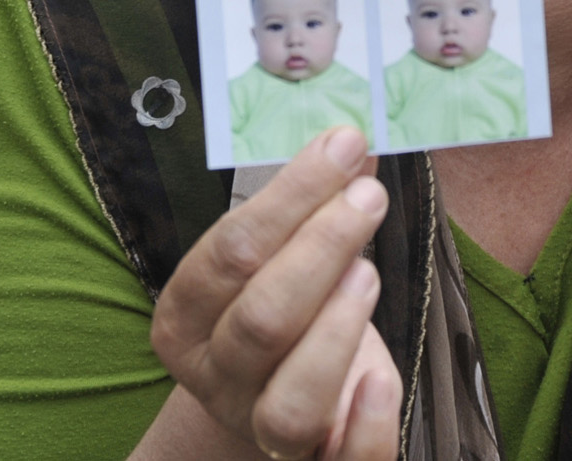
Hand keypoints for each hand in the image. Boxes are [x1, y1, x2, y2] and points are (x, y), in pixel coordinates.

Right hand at [149, 127, 401, 459]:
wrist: (287, 407)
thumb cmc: (287, 312)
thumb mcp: (286, 256)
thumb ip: (315, 205)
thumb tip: (353, 142)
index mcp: (188, 320)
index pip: (229, 254)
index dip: (290, 197)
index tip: (344, 144)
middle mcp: (219, 380)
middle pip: (260, 321)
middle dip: (319, 248)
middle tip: (369, 196)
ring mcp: (266, 429)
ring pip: (291, 403)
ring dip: (336, 331)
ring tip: (369, 272)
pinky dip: (368, 425)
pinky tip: (383, 378)